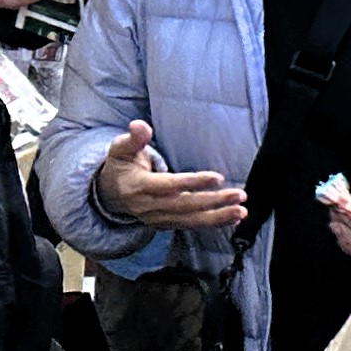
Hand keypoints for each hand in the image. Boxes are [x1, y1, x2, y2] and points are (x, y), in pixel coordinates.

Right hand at [93, 119, 245, 232]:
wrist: (109, 195)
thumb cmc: (120, 167)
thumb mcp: (121, 149)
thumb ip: (133, 138)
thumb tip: (139, 125)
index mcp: (138, 187)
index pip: (170, 185)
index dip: (193, 182)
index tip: (217, 178)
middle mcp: (148, 206)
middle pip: (184, 205)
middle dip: (213, 202)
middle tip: (239, 195)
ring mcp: (157, 218)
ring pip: (190, 220)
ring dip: (218, 217)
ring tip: (241, 210)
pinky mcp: (165, 224)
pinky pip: (190, 225)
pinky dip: (212, 223)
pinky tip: (233, 217)